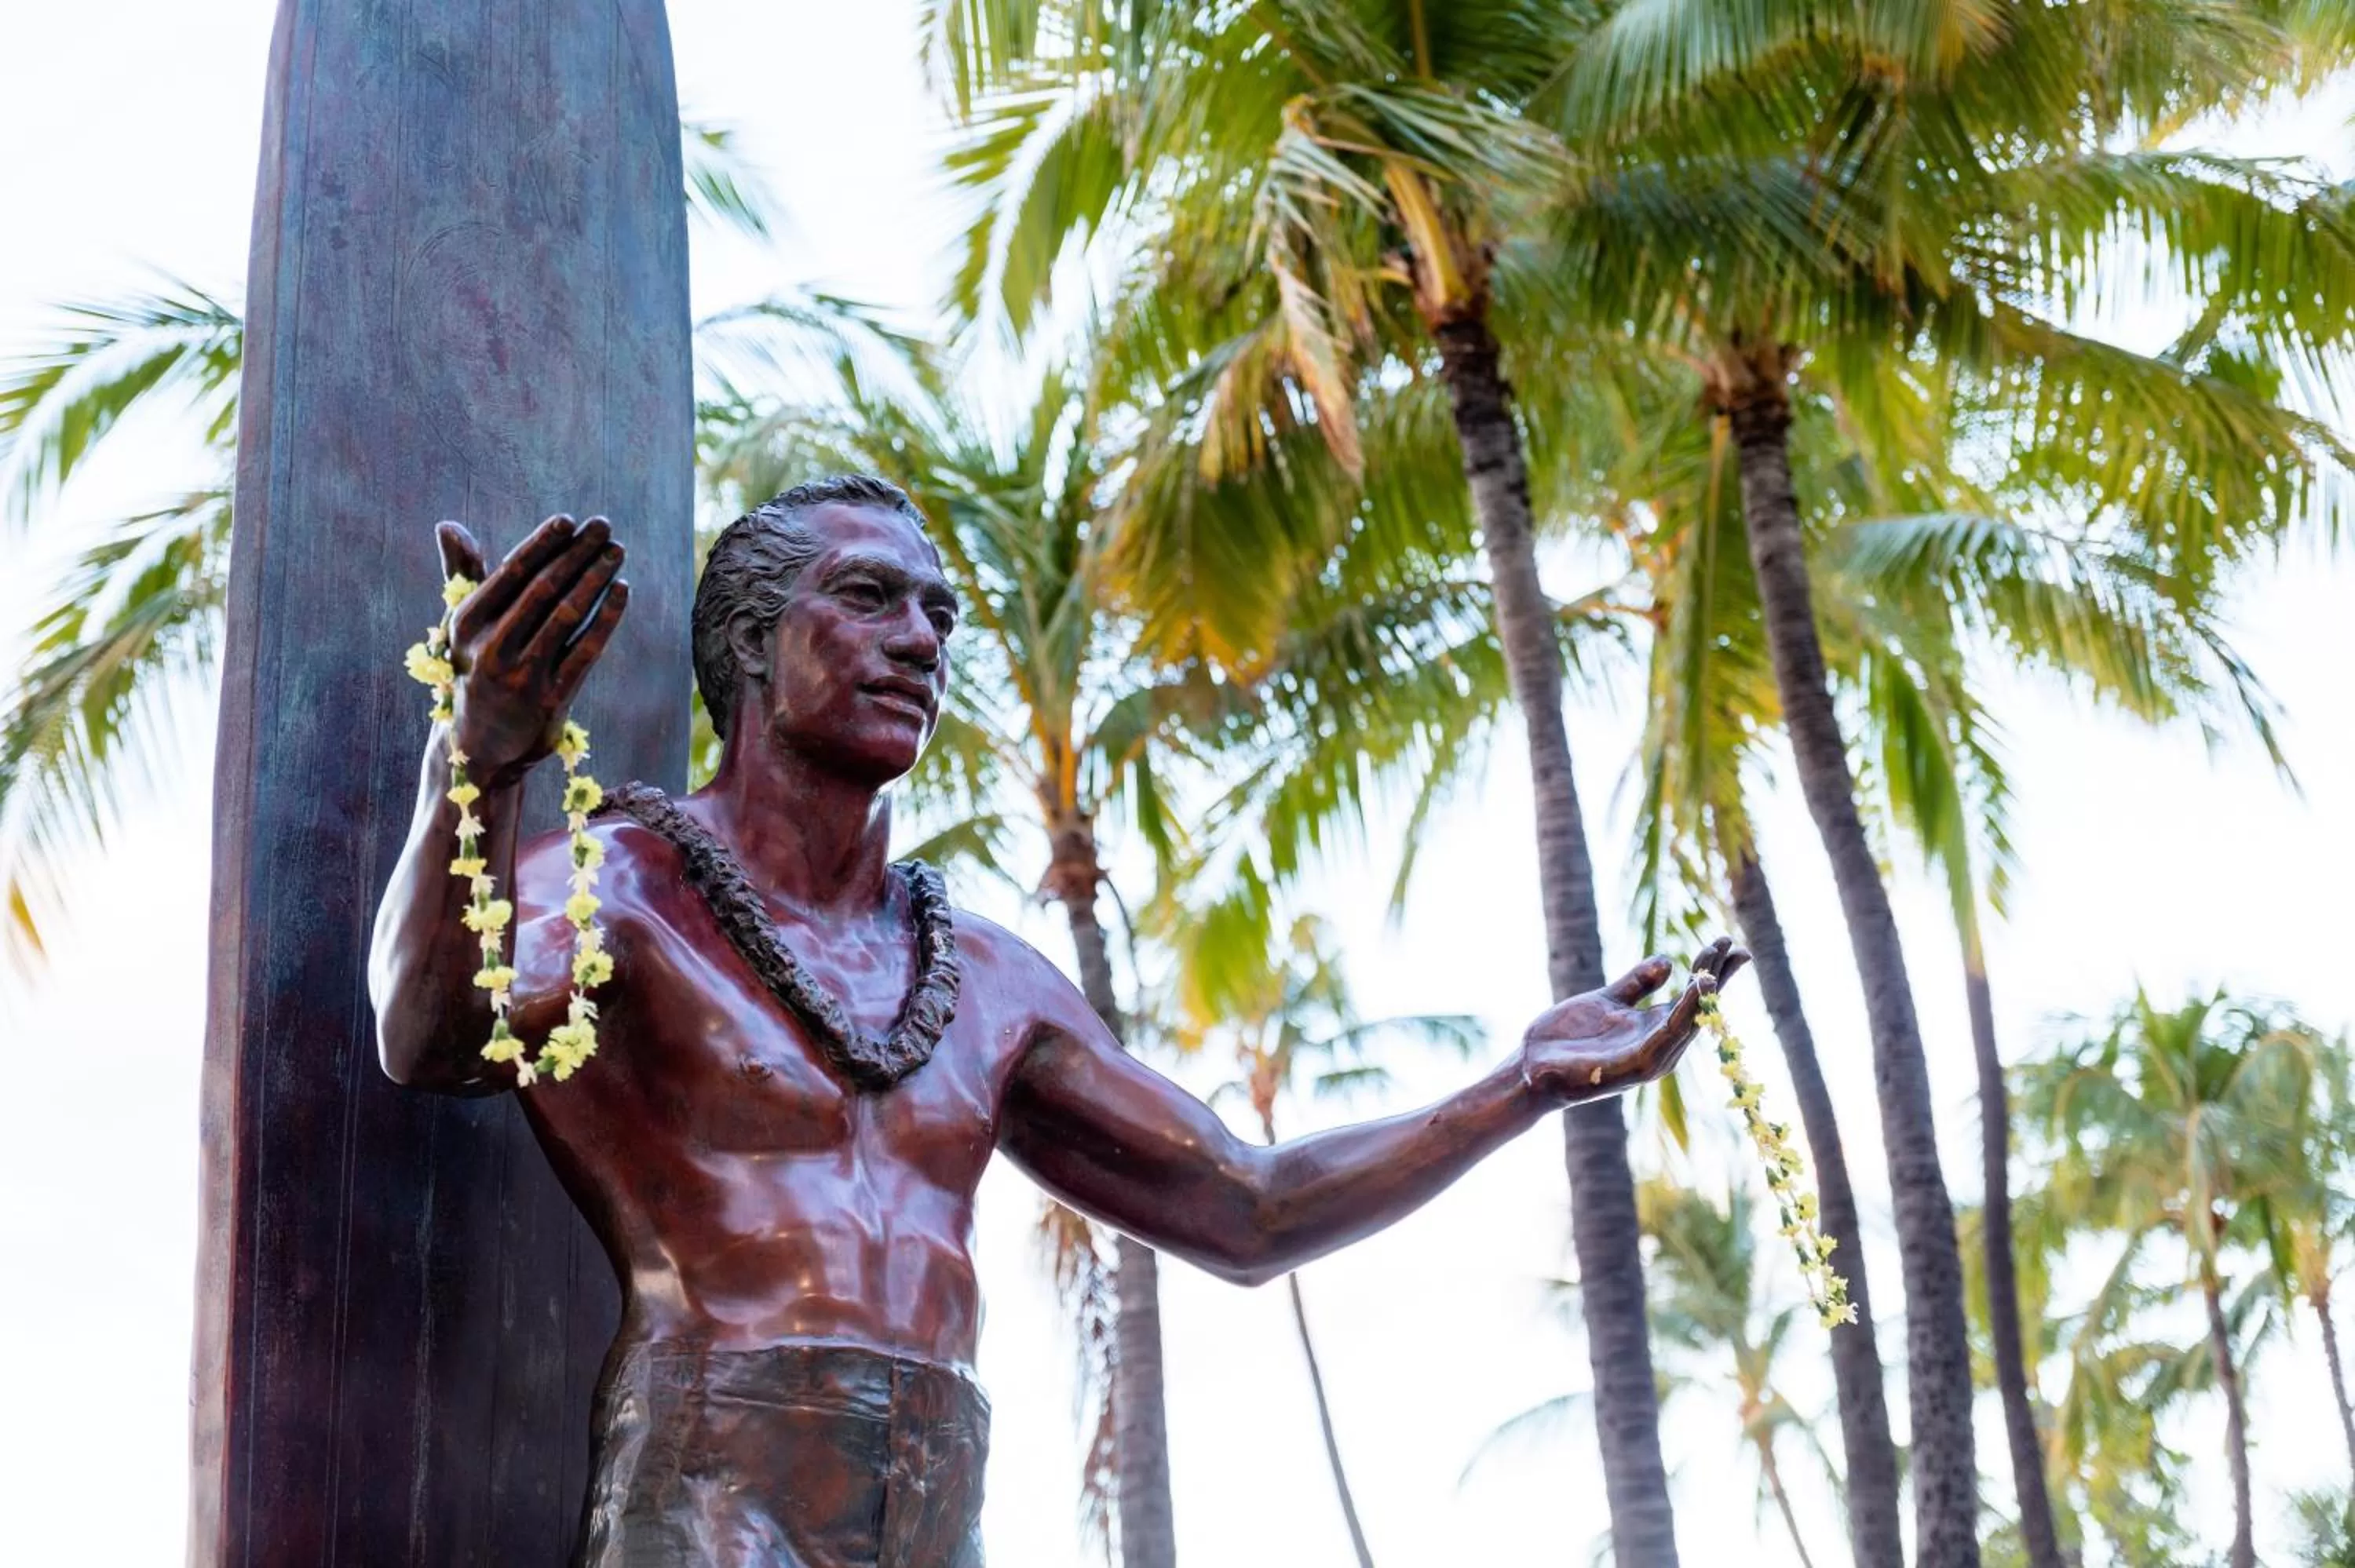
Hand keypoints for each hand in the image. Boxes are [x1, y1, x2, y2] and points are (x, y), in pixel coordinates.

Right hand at [435, 514, 627, 786]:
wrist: (480, 745)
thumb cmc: (475, 667)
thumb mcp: (463, 625)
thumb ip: (462, 573)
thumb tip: (449, 524)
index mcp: (467, 624)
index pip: (511, 572)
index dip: (542, 543)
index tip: (569, 520)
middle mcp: (492, 648)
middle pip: (544, 588)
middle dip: (577, 552)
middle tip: (603, 525)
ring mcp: (523, 675)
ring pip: (568, 615)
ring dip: (596, 577)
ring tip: (617, 550)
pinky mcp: (552, 699)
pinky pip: (586, 650)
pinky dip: (607, 617)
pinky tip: (622, 590)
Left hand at [1520, 937, 1750, 1105]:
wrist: (1532, 1066)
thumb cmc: (1568, 1038)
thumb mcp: (1606, 1000)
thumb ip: (1636, 983)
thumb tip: (1669, 962)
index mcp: (1653, 1029)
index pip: (1691, 998)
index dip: (1712, 971)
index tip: (1728, 942)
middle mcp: (1659, 1046)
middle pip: (1698, 1010)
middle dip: (1718, 979)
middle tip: (1734, 946)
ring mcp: (1649, 1058)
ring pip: (1687, 1023)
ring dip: (1703, 997)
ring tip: (1716, 968)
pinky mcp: (1633, 1066)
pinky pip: (1665, 1036)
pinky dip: (1683, 1014)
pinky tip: (1694, 991)